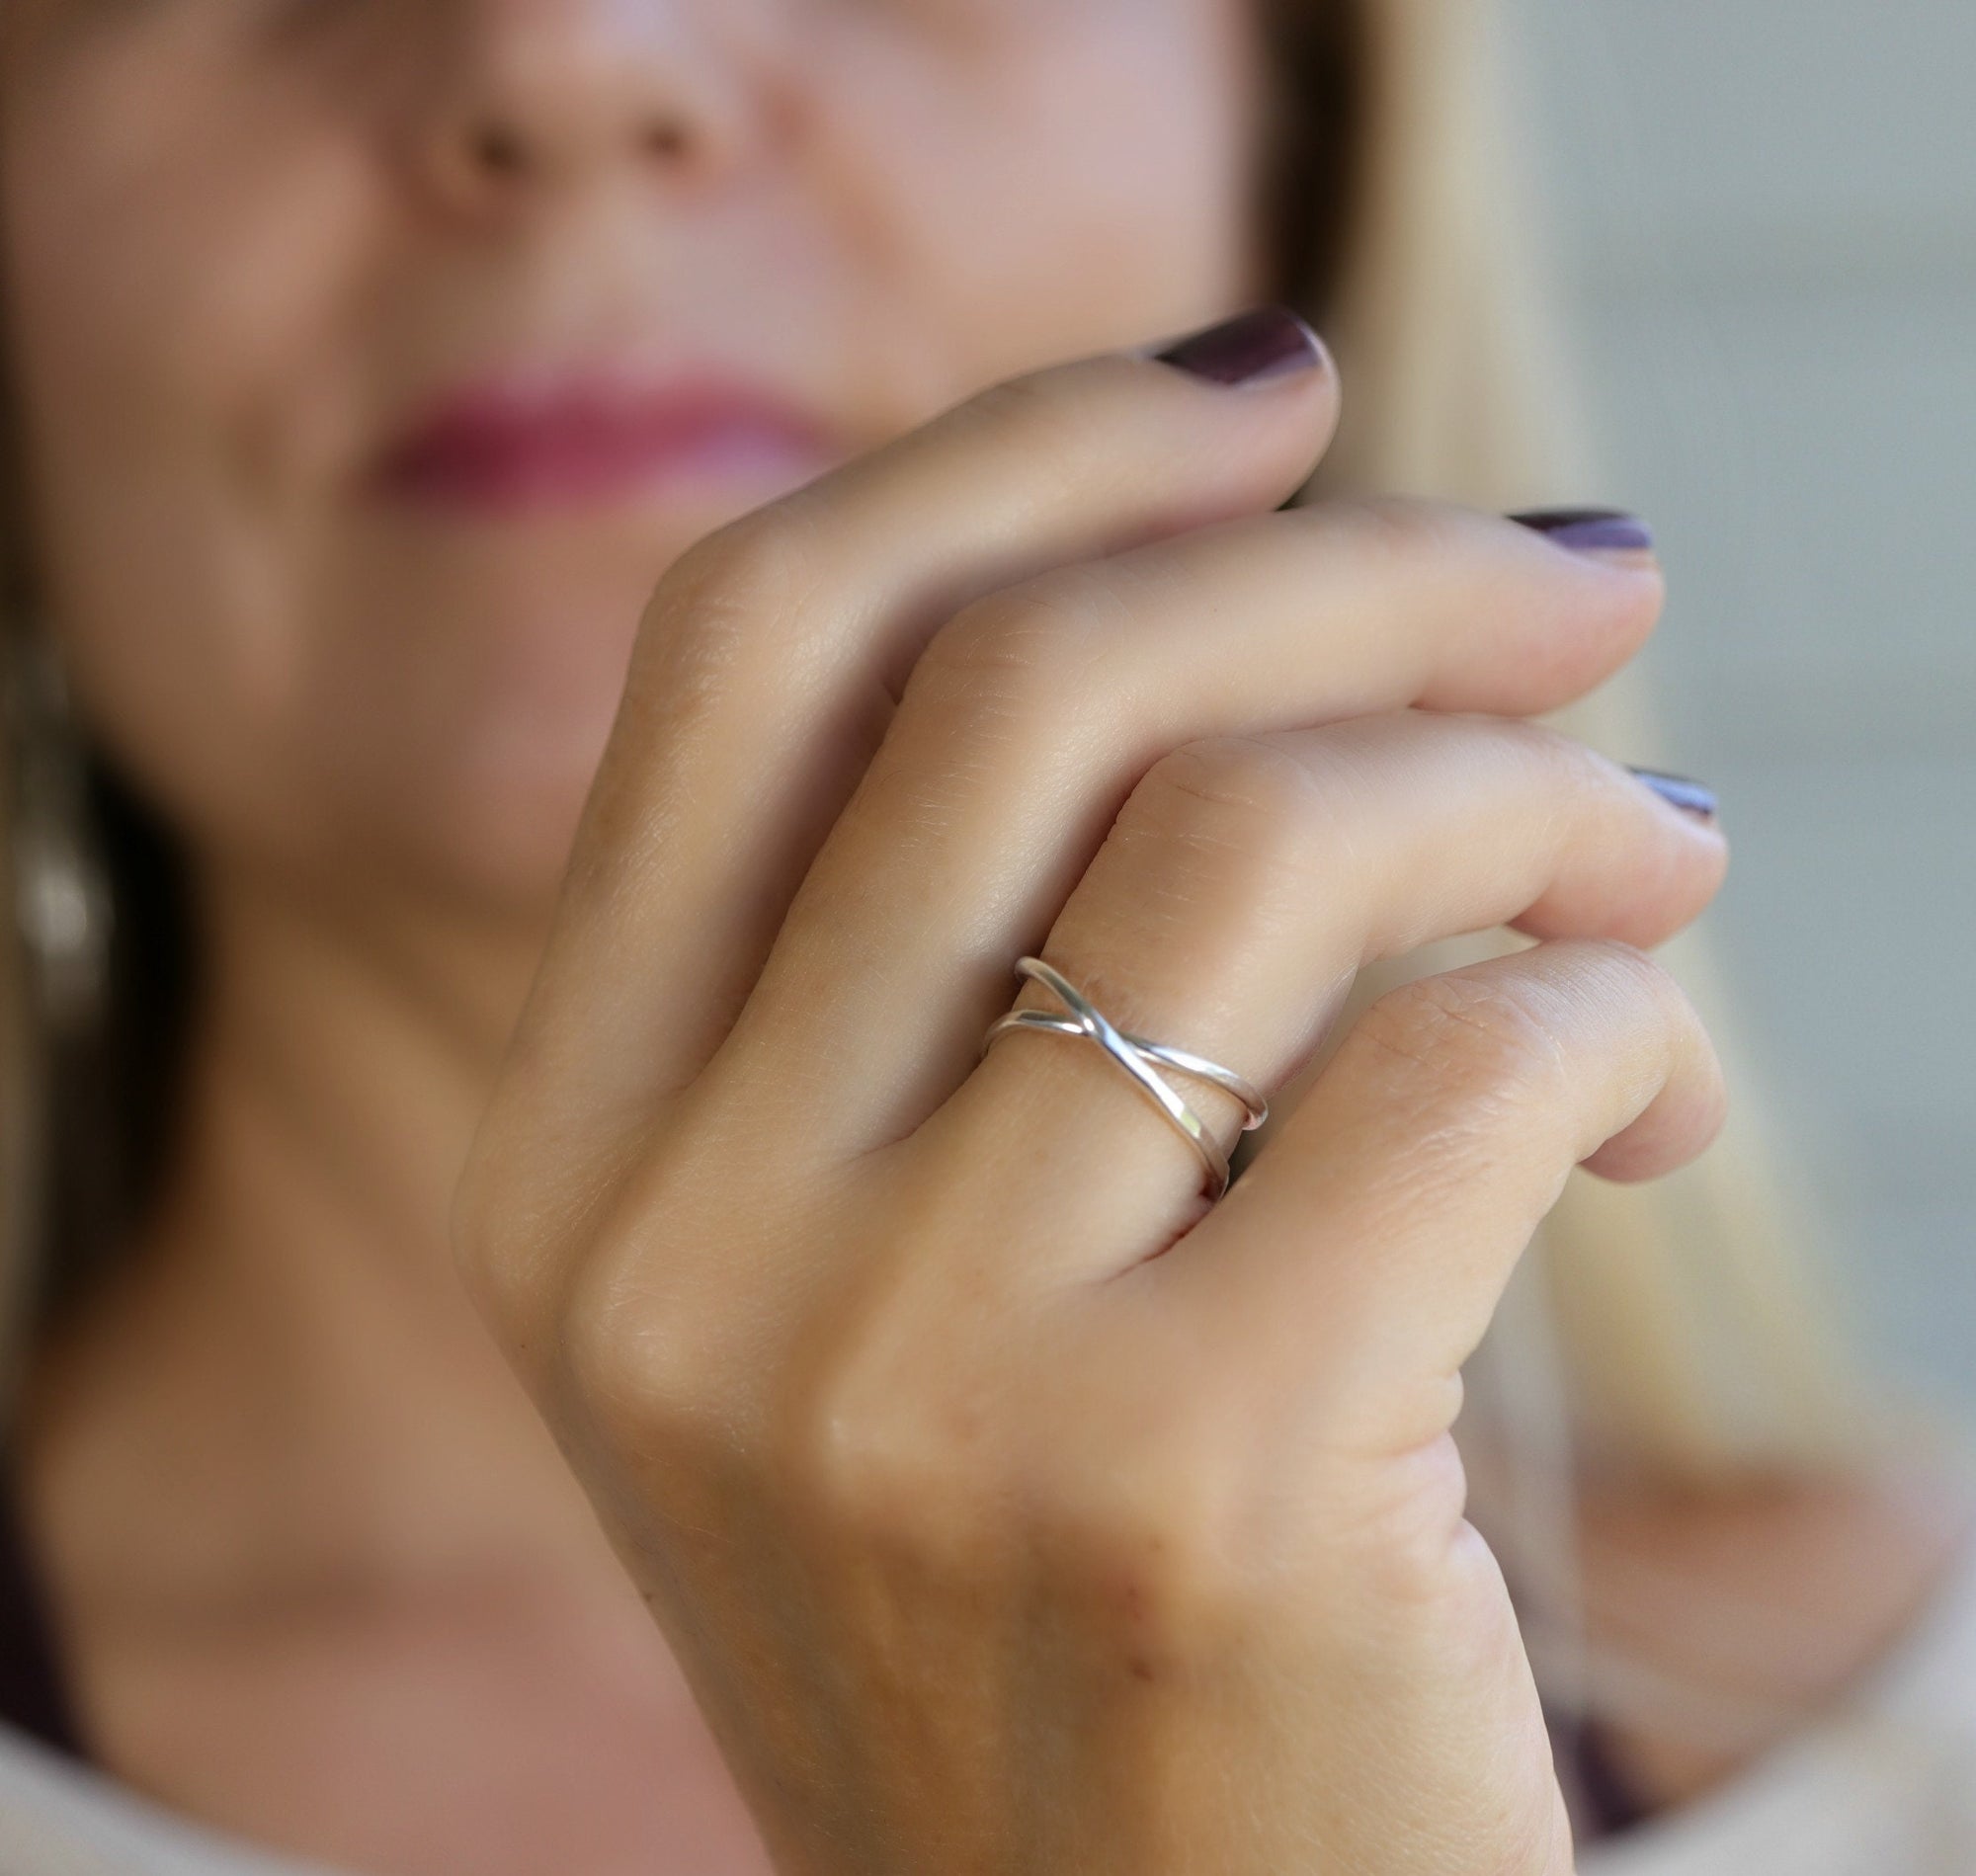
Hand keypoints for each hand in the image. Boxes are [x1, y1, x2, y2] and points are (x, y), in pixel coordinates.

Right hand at [452, 309, 1726, 1875]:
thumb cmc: (1035, 1584)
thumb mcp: (878, 1263)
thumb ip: (948, 951)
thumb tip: (1238, 566)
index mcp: (574, 1151)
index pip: (755, 640)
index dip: (1025, 450)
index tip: (1268, 383)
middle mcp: (682, 1245)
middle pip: (1040, 682)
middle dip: (1369, 562)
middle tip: (1578, 574)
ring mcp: (910, 1376)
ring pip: (1275, 832)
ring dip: (1533, 788)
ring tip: (1652, 847)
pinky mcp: (1189, 1487)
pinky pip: (1472, 1061)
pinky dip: (1617, 1022)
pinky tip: (1647, 1101)